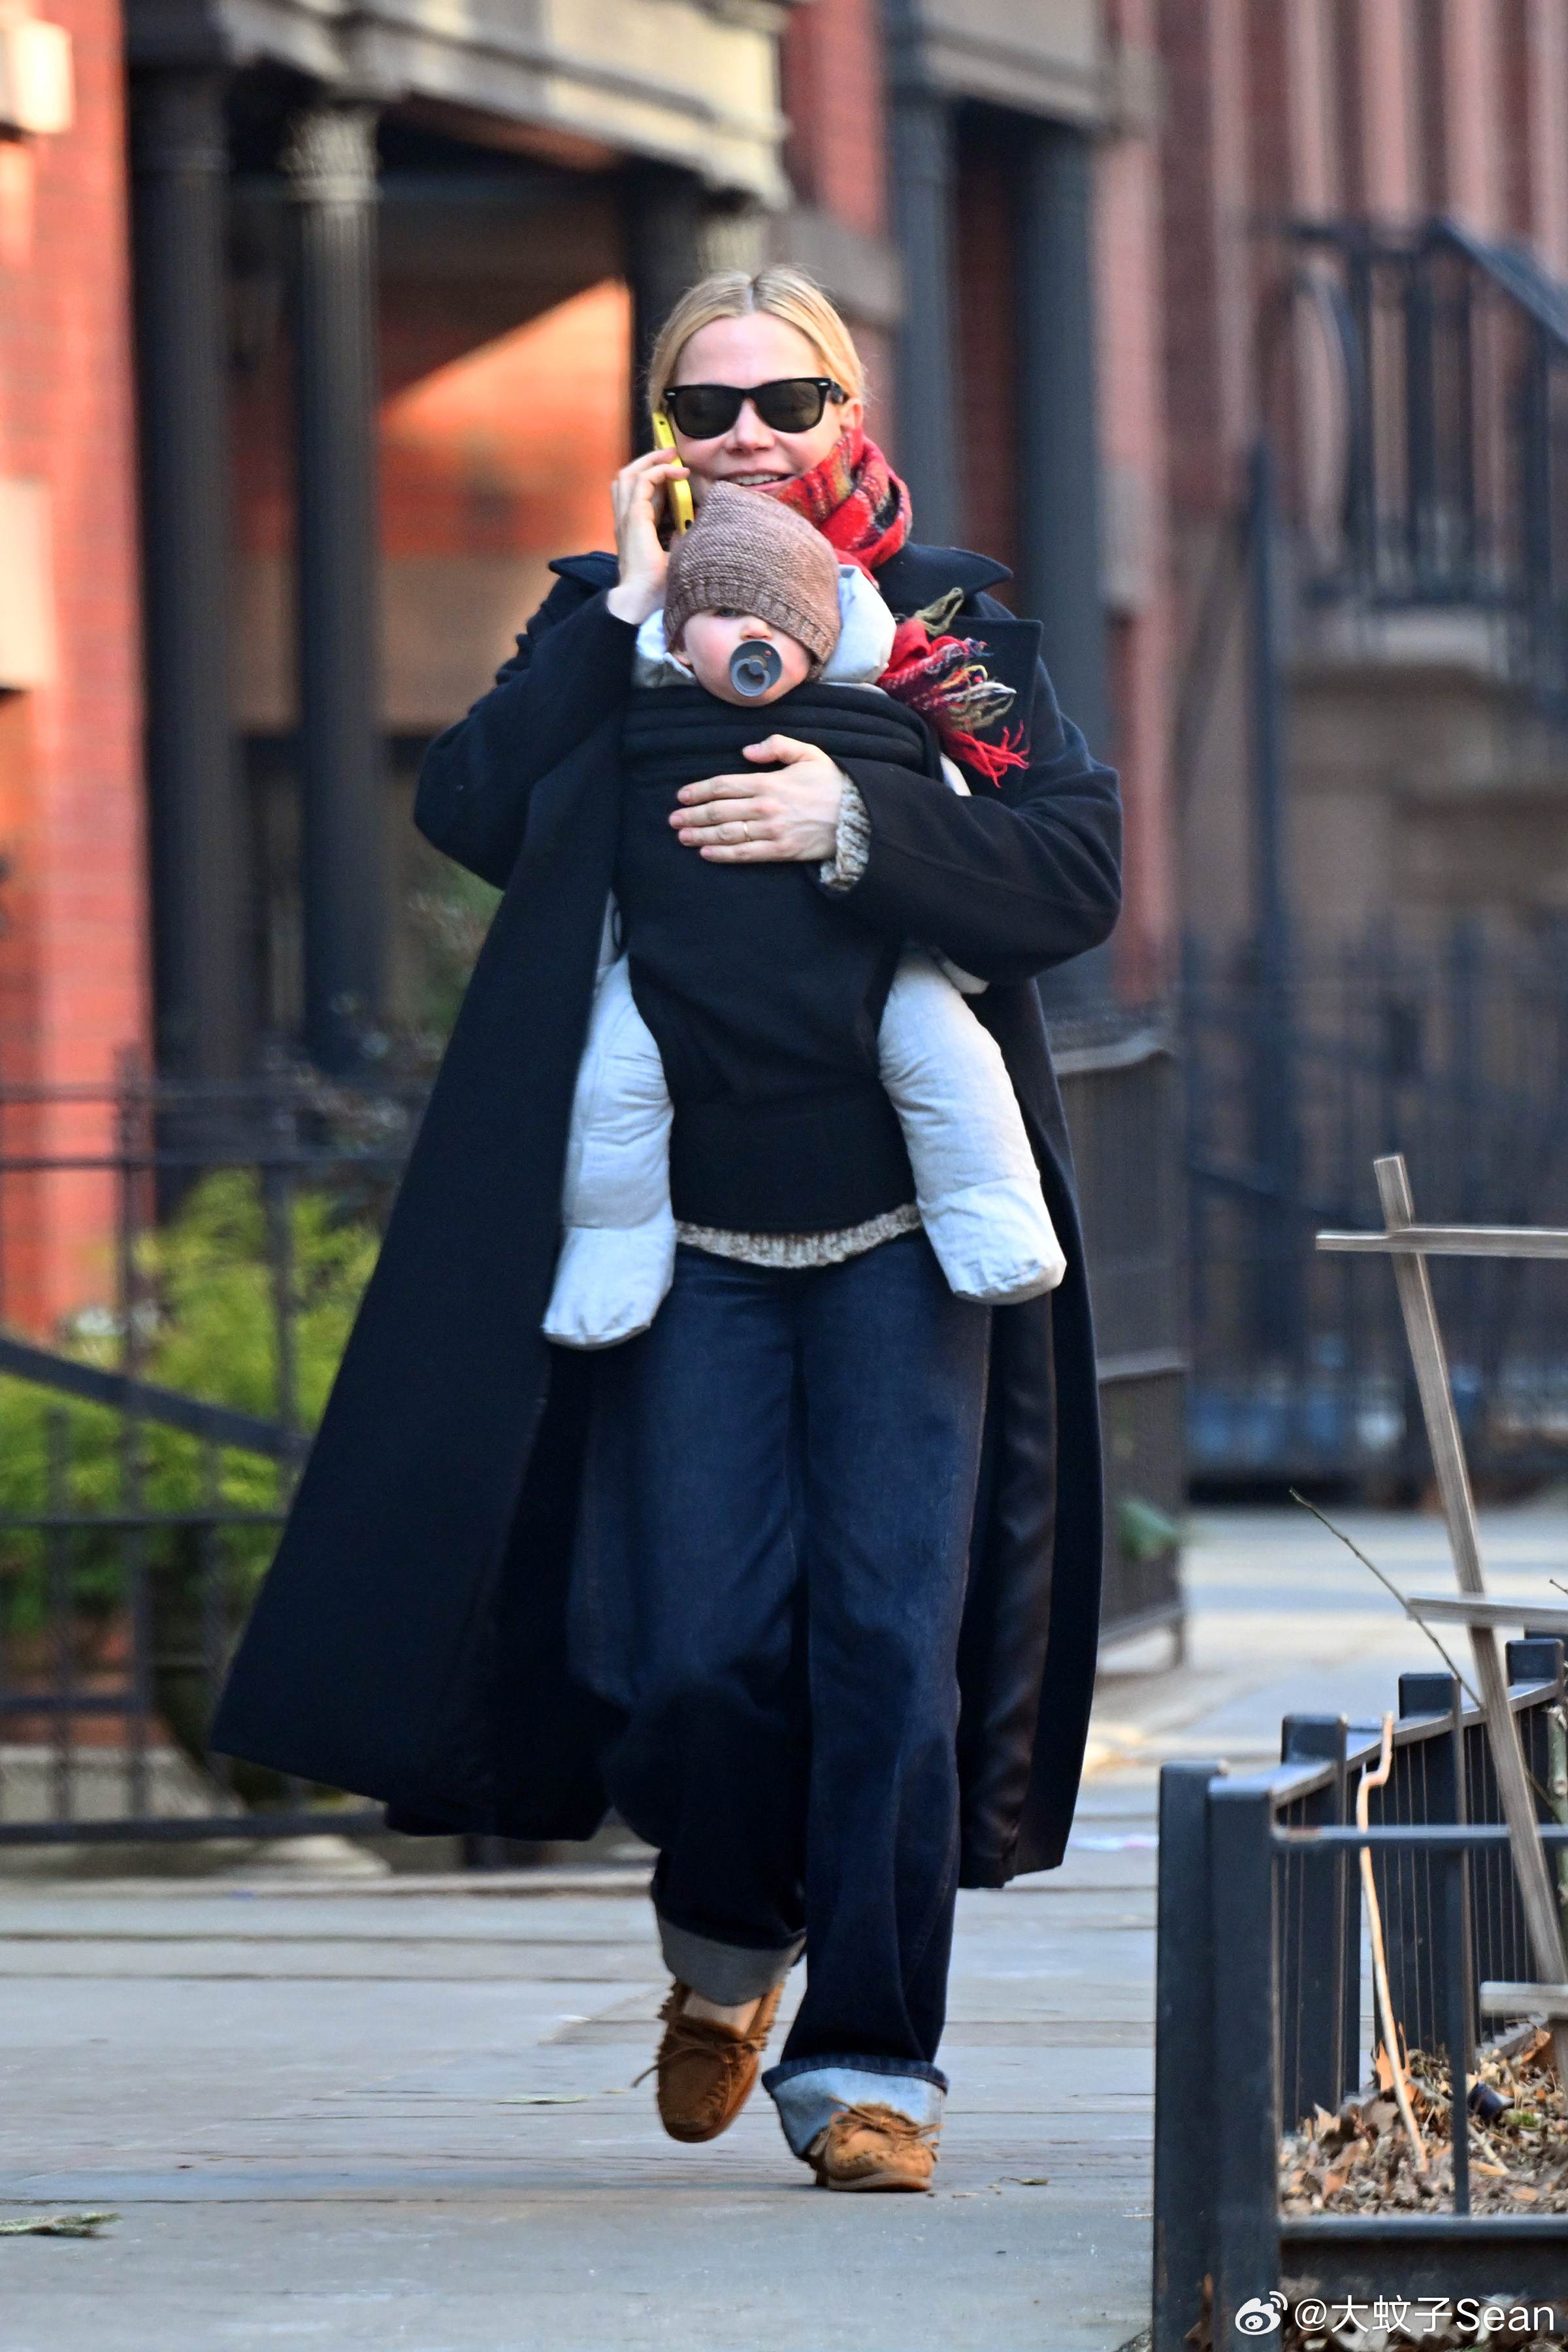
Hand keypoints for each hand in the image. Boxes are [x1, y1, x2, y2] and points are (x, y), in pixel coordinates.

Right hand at [606, 449, 689, 624]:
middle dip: (648, 460)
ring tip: (671, 456)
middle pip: (626, 476)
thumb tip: (694, 527)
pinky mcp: (634, 517)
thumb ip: (678, 539)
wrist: (641, 600)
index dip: (654, 477)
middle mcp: (625, 519)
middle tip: (670, 454)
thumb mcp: (672, 556)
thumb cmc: (655, 587)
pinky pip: (643, 481)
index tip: (675, 473)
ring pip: (628, 474)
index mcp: (632, 528)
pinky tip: (678, 473)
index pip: (637, 492)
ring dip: (651, 461)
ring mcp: (626, 516)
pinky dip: (659, 471)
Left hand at [671, 737, 845, 862]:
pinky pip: (745, 854)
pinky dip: (722, 854)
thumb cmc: (834, 783)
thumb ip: (777, 745)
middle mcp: (765, 807)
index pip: (724, 785)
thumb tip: (747, 751)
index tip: (682, 795)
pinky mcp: (780, 851)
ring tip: (682, 836)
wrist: (860, 816)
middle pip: (719, 811)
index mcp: (769, 781)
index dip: (699, 790)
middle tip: (673, 819)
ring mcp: (771, 831)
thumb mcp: (809, 752)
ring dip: (700, 834)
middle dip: (692, 815)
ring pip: (727, 833)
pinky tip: (706, 853)